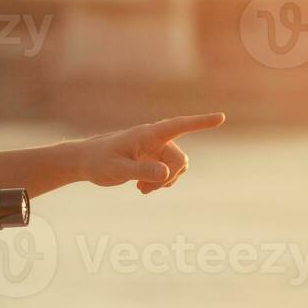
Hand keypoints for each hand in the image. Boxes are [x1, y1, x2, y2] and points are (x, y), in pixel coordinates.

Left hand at [75, 112, 224, 193]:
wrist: (87, 161)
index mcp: (148, 134)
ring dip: (164, 182)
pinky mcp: (153, 159)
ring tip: (141, 189)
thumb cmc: (99, 161)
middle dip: (168, 178)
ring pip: (176, 168)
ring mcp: (156, 149)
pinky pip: (168, 173)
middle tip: (145, 190)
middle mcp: (156, 139)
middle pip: (179, 160)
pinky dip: (160, 183)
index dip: (201, 122)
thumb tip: (166, 174)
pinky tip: (141, 188)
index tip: (221, 117)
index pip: (179, 125)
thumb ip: (141, 171)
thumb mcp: (117, 169)